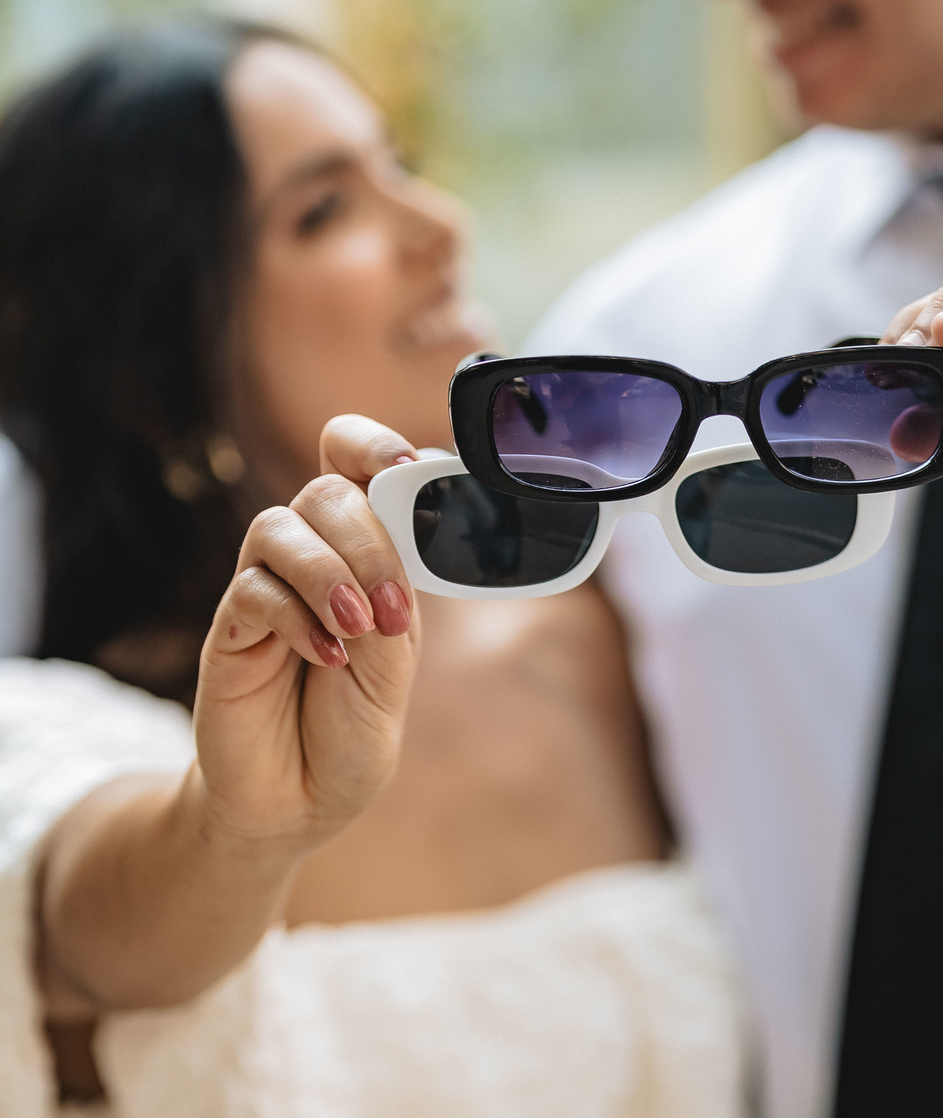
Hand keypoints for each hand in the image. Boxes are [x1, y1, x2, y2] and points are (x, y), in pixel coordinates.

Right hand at [194, 415, 420, 854]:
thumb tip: (395, 550)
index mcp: (364, 552)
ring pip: (279, 526)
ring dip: (328, 571)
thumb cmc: (351, 727)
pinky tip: (325, 656)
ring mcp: (266, 588)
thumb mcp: (393, 666)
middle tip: (392, 611)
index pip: (353, 462)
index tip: (407, 466)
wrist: (299, 803)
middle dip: (368, 541)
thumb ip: (392, 601)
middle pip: (325, 491)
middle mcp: (313, 557)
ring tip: (358, 628)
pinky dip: (295, 616)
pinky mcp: (231, 628)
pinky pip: (251, 590)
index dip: (373, 444)